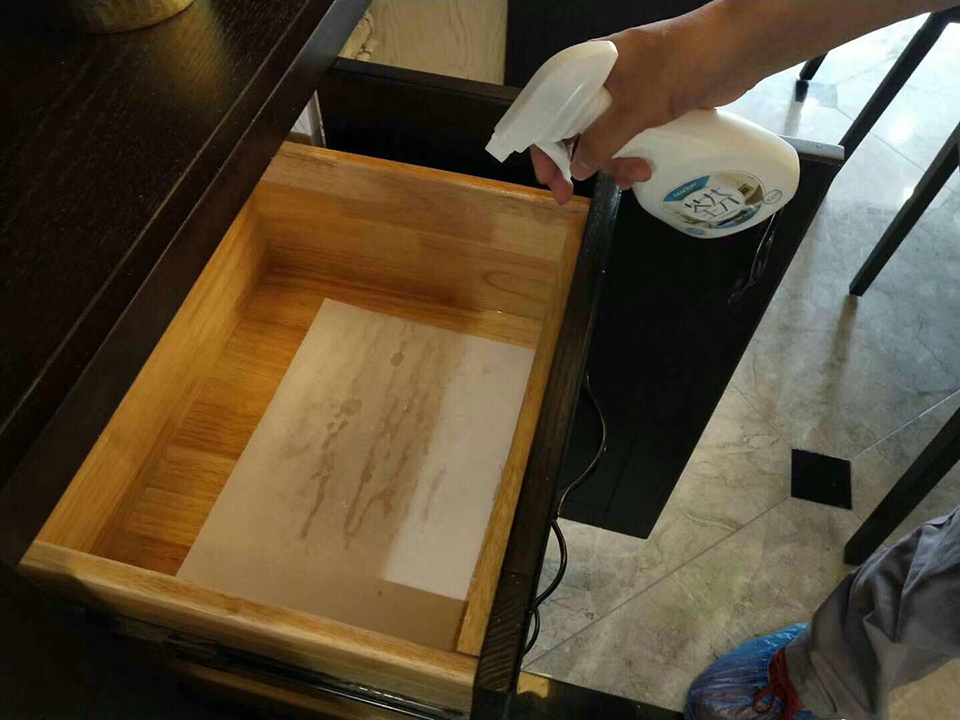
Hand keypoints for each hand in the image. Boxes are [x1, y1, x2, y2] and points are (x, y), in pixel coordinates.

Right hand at [531, 10, 756, 203]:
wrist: (736, 50)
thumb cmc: (680, 66)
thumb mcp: (636, 107)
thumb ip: (602, 139)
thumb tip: (577, 169)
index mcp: (588, 69)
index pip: (549, 108)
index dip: (544, 145)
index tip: (550, 178)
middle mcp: (603, 81)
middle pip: (576, 129)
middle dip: (583, 162)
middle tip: (577, 192)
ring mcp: (629, 94)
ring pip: (606, 138)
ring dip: (615, 163)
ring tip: (636, 176)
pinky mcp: (652, 106)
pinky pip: (631, 138)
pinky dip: (633, 157)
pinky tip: (644, 171)